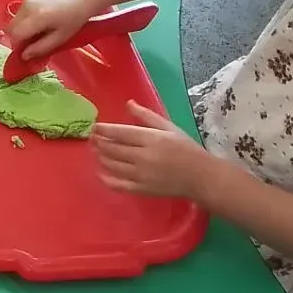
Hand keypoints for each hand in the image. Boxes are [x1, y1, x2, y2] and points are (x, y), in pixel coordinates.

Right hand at [8, 0, 99, 59]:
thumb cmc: (74, 19)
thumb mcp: (60, 38)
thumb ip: (40, 48)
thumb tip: (24, 56)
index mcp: (37, 17)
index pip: (15, 36)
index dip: (18, 46)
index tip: (28, 50)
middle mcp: (27, 7)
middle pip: (10, 28)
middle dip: (17, 39)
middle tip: (33, 43)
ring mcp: (26, 0)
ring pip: (13, 22)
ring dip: (20, 30)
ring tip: (38, 31)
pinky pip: (18, 15)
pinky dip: (23, 22)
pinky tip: (39, 22)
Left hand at [92, 103, 213, 198]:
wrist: (201, 177)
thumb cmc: (186, 149)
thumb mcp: (169, 127)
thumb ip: (147, 116)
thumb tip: (128, 103)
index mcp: (151, 139)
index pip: (120, 133)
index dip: (104, 129)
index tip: (94, 127)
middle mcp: (143, 157)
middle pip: (113, 149)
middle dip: (99, 142)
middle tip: (91, 138)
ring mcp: (141, 175)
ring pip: (112, 165)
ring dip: (100, 157)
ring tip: (96, 151)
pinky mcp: (142, 189)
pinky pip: (118, 185)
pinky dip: (106, 179)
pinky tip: (100, 173)